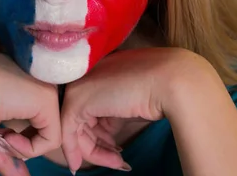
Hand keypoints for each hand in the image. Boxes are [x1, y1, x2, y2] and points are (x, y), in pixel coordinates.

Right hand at [0, 50, 60, 175]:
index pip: (35, 123)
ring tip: (0, 135)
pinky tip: (7, 135)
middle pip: (41, 131)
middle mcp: (38, 85)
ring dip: (22, 147)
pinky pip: (51, 140)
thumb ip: (5, 153)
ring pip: (48, 137)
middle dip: (20, 145)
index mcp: (25, 87)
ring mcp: (46, 90)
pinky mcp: (48, 99)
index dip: (20, 139)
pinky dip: (29, 149)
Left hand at [58, 47, 207, 172]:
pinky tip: (81, 165)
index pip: (92, 108)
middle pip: (83, 119)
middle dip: (98, 145)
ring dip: (95, 152)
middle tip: (118, 162)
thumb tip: (108, 129)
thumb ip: (115, 112)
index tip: (115, 151)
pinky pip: (68, 132)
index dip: (101, 133)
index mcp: (99, 71)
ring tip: (118, 163)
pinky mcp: (77, 100)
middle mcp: (86, 76)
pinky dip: (73, 151)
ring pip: (76, 128)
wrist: (168, 80)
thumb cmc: (158, 88)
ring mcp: (79, 86)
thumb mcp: (130, 102)